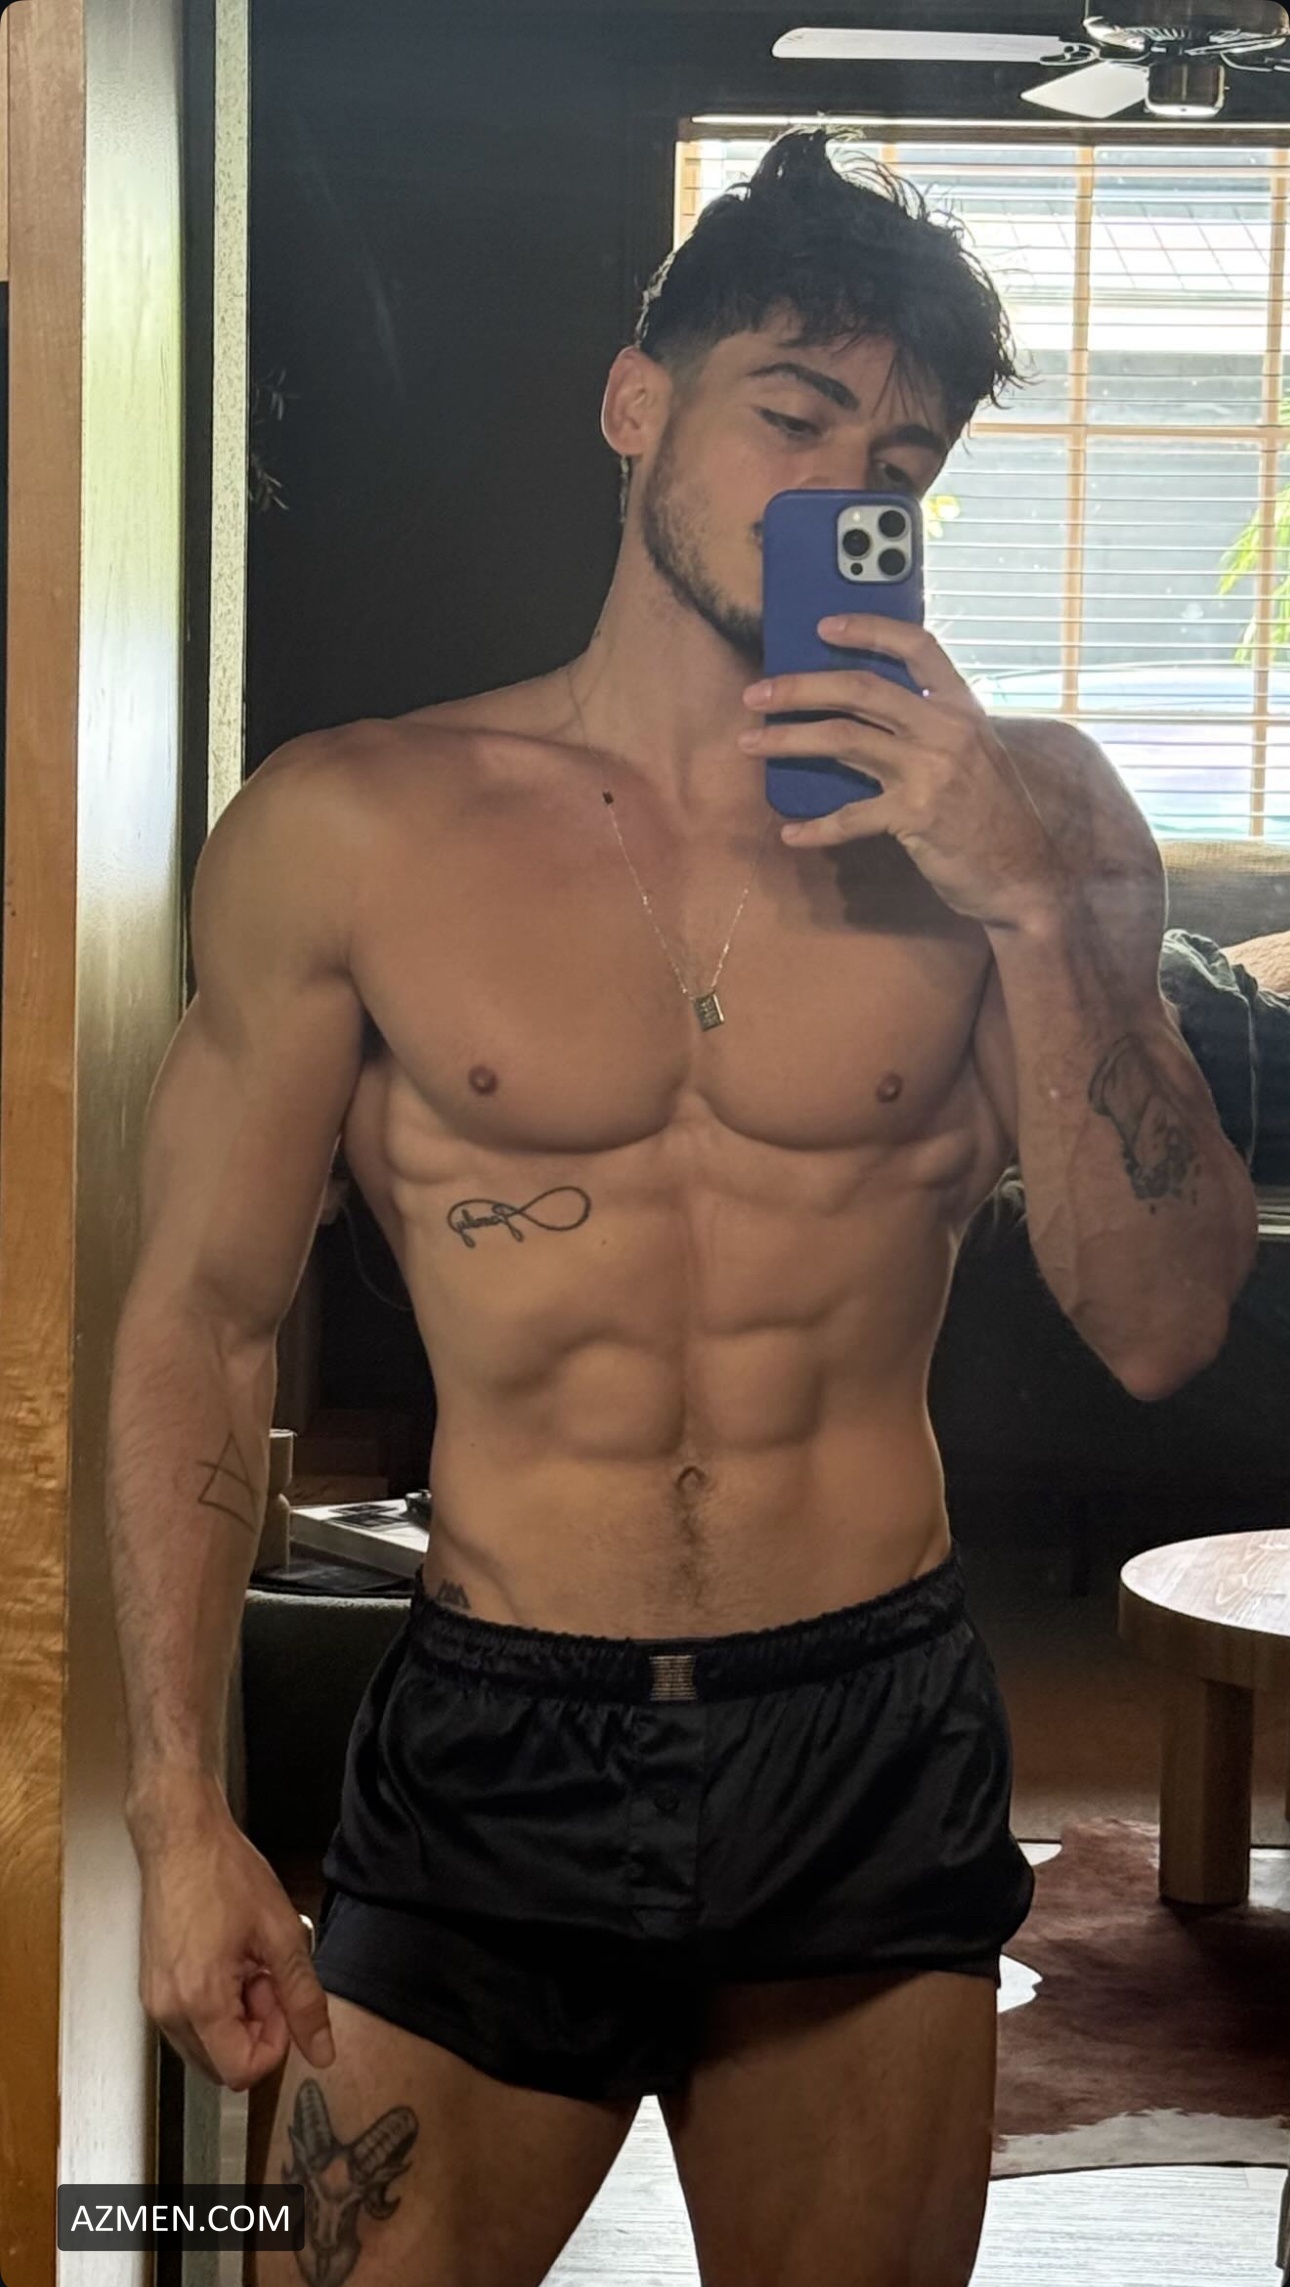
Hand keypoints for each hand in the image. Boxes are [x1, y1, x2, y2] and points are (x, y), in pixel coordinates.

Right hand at [134, 1786, 334, 2090]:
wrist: (180, 1837)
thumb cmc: (221, 1872)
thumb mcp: (280, 1933)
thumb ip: (304, 1998)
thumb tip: (321, 2048)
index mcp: (200, 2001)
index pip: (242, 2071)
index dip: (276, 2043)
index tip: (284, 2002)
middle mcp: (169, 2011)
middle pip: (223, 2065)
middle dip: (256, 2031)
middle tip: (268, 1979)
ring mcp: (155, 2001)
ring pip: (207, 2047)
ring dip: (237, 2019)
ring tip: (249, 1966)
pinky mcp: (153, 1988)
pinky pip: (190, 2023)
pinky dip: (216, 2006)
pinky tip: (230, 1962)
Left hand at [739, 615, 1154, 933]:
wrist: (1031, 874)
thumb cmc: (997, 818)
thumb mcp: (976, 758)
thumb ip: (932, 733)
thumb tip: (870, 721)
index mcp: (961, 708)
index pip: (916, 647)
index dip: (868, 629)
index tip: (823, 626)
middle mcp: (945, 729)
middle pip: (859, 688)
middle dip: (799, 687)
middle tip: (756, 693)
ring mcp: (930, 771)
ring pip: (843, 739)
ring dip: (788, 739)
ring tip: (750, 742)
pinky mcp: (915, 816)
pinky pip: (850, 816)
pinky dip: (816, 826)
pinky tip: (791, 832)